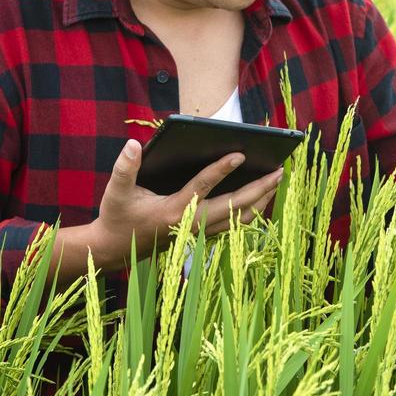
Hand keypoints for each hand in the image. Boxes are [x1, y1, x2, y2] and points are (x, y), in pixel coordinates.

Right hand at [89, 139, 283, 267]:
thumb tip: (133, 145)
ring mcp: (199, 233)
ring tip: (277, 182)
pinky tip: (261, 198)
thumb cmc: (117, 217)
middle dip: (259, 188)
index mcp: (173, 211)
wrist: (114, 250)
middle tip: (280, 170)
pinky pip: (234, 224)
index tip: (240, 153)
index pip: (202, 187)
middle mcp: (191, 225)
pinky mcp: (201, 236)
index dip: (221, 169)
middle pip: (234, 206)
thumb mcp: (116, 192)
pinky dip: (250, 211)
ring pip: (239, 219)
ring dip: (260, 200)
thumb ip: (124, 168)